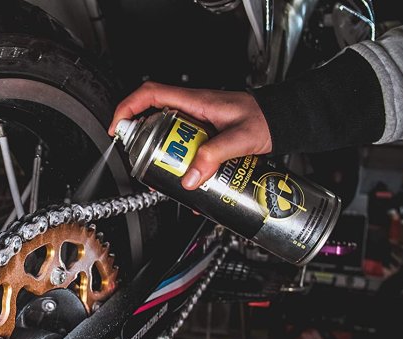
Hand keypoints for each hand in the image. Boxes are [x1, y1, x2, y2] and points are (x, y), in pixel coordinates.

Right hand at [109, 81, 271, 189]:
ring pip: (166, 136)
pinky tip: (186, 180)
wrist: (284, 120)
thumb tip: (189, 177)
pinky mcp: (204, 135)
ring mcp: (196, 122)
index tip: (118, 127)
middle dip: (141, 141)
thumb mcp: (240, 139)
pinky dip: (179, 162)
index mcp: (195, 101)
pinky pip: (182, 146)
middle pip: (152, 118)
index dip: (128, 108)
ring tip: (162, 175)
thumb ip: (214, 156)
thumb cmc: (266, 119)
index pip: (150, 94)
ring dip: (159, 156)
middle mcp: (192, 109)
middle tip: (140, 161)